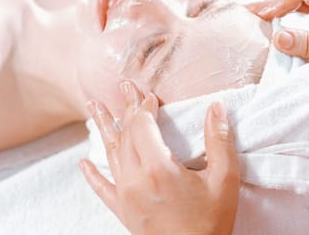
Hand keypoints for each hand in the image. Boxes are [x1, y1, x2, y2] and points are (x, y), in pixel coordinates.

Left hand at [79, 81, 239, 234]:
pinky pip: (103, 189)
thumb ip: (219, 141)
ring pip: (110, 155)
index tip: (150, 95)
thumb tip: (216, 108)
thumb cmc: (211, 223)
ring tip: (94, 106)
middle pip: (125, 135)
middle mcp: (135, 180)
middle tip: (124, 87)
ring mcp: (125, 196)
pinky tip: (83, 163)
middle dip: (126, 109)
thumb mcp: (224, 180)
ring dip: (103, 128)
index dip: (145, 107)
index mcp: (159, 169)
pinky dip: (92, 174)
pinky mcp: (123, 211)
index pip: (142, 126)